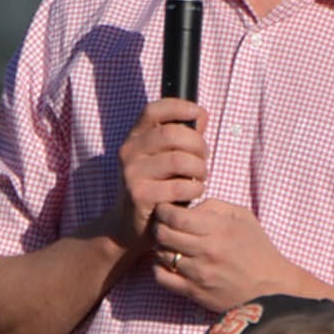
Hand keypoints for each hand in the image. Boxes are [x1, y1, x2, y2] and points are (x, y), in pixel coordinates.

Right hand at [109, 99, 205, 244]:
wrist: (129, 226)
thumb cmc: (154, 187)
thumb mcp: (162, 159)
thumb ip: (180, 137)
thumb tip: (200, 115)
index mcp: (135, 138)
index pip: (154, 110)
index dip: (179, 107)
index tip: (199, 114)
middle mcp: (129, 152)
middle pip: (173, 134)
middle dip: (198, 145)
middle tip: (204, 159)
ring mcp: (132, 174)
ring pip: (180, 160)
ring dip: (199, 169)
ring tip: (200, 178)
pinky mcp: (140, 195)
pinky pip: (180, 187)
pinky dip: (195, 189)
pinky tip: (193, 193)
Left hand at [149, 199, 315, 311]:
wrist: (271, 289)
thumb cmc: (257, 249)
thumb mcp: (243, 218)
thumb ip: (214, 206)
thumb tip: (188, 208)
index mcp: (219, 229)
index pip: (175, 216)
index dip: (163, 210)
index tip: (165, 209)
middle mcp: (207, 251)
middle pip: (163, 234)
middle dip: (158, 226)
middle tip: (163, 225)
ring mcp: (199, 274)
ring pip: (161, 254)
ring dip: (160, 246)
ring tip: (169, 243)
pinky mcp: (195, 293)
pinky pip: (162, 278)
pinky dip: (159, 268)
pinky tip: (169, 263)